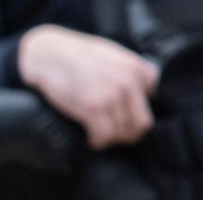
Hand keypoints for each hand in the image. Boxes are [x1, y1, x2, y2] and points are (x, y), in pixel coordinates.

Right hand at [17, 24, 158, 149]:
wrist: (49, 55)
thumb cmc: (77, 55)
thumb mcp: (112, 54)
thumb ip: (131, 71)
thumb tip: (145, 92)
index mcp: (135, 68)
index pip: (153, 100)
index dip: (137, 111)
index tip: (125, 116)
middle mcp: (127, 82)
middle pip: (141, 123)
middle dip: (127, 132)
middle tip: (113, 132)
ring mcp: (111, 96)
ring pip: (122, 133)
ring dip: (109, 138)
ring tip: (98, 132)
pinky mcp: (92, 108)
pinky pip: (103, 137)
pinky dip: (96, 141)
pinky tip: (90, 137)